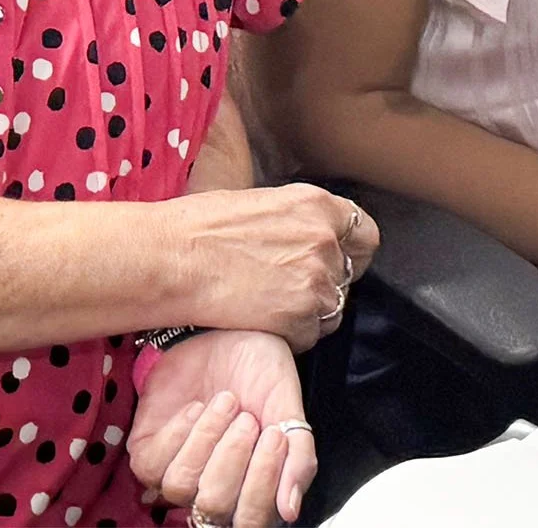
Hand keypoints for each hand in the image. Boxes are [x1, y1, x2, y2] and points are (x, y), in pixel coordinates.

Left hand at [128, 329, 315, 525]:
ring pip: (179, 486)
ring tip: (226, 402)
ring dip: (207, 438)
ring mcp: (177, 472)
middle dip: (233, 457)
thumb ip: (298, 460)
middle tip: (248, 417)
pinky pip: (151, 463)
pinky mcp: (148, 449)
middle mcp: (212, 490)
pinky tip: (196, 406)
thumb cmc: (263, 376)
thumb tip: (289, 510)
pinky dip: (178, 432)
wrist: (232, 332)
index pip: (249, 522)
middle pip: (212, 506)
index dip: (260, 485)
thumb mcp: (290, 412)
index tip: (275, 435)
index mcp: (249, 492)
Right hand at [173, 183, 378, 350]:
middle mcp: (324, 242)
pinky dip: (290, 333)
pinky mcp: (298, 320)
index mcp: (316, 205)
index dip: (352, 249)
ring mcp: (314, 283)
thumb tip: (301, 233)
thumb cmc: (199, 226)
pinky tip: (261, 318)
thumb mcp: (259, 202)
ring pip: (332, 308)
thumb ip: (295, 219)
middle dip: (326, 281)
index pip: (364, 234)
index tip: (339, 258)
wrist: (172, 259)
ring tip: (270, 301)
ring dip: (309, 310)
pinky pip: (309, 335)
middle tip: (292, 283)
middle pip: (349, 274)